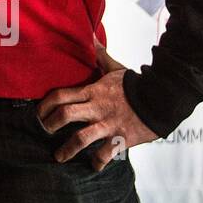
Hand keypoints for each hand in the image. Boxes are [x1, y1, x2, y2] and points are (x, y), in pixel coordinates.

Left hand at [36, 40, 157, 170]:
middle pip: (65, 115)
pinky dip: (98, 162)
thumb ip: (100, 55)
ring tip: (58, 157)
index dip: (45, 105)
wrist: (163, 97)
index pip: (61, 95)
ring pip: (81, 138)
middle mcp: (97, 108)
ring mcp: (109, 124)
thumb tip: (91, 34)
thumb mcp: (115, 68)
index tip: (38, 113)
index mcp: (93, 91)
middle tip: (43, 131)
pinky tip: (93, 167)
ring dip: (67, 149)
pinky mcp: (122, 138)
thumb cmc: (136, 84)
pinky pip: (106, 153)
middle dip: (50, 125)